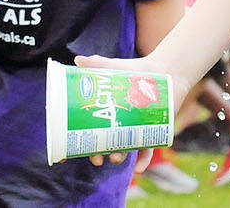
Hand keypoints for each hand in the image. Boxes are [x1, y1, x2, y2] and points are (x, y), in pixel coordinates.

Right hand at [74, 52, 186, 171]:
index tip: (63, 158)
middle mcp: (116, 125)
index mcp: (103, 114)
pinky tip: (139, 169)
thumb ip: (97, 64)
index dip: (74, 146)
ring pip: (123, 150)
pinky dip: (143, 161)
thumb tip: (77, 60)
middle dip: (97, 155)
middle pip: (102, 145)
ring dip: (118, 158)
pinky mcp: (151, 132)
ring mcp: (134, 130)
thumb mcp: (115, 67)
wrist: (166, 70)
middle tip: (96, 159)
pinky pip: (147, 150)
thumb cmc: (136, 69)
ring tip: (115, 158)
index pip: (84, 133)